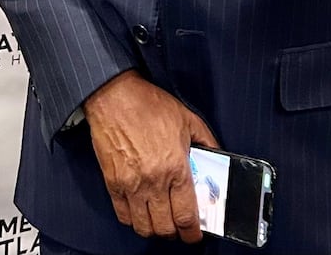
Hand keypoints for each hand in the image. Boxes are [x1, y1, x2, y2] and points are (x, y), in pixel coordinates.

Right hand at [84, 70, 217, 243]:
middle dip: (175, 233)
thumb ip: (207, 141)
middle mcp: (154, 181)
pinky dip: (132, 219)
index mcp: (176, 167)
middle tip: (178, 228)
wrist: (114, 96)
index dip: (192, 233)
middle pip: (166, 227)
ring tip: (159, 222)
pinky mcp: (112, 181)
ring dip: (154, 229)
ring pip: (144, 226)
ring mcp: (131, 184)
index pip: (187, 216)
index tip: (194, 234)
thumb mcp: (188, 119)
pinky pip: (122, 214)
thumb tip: (217, 158)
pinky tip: (138, 212)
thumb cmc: (148, 105)